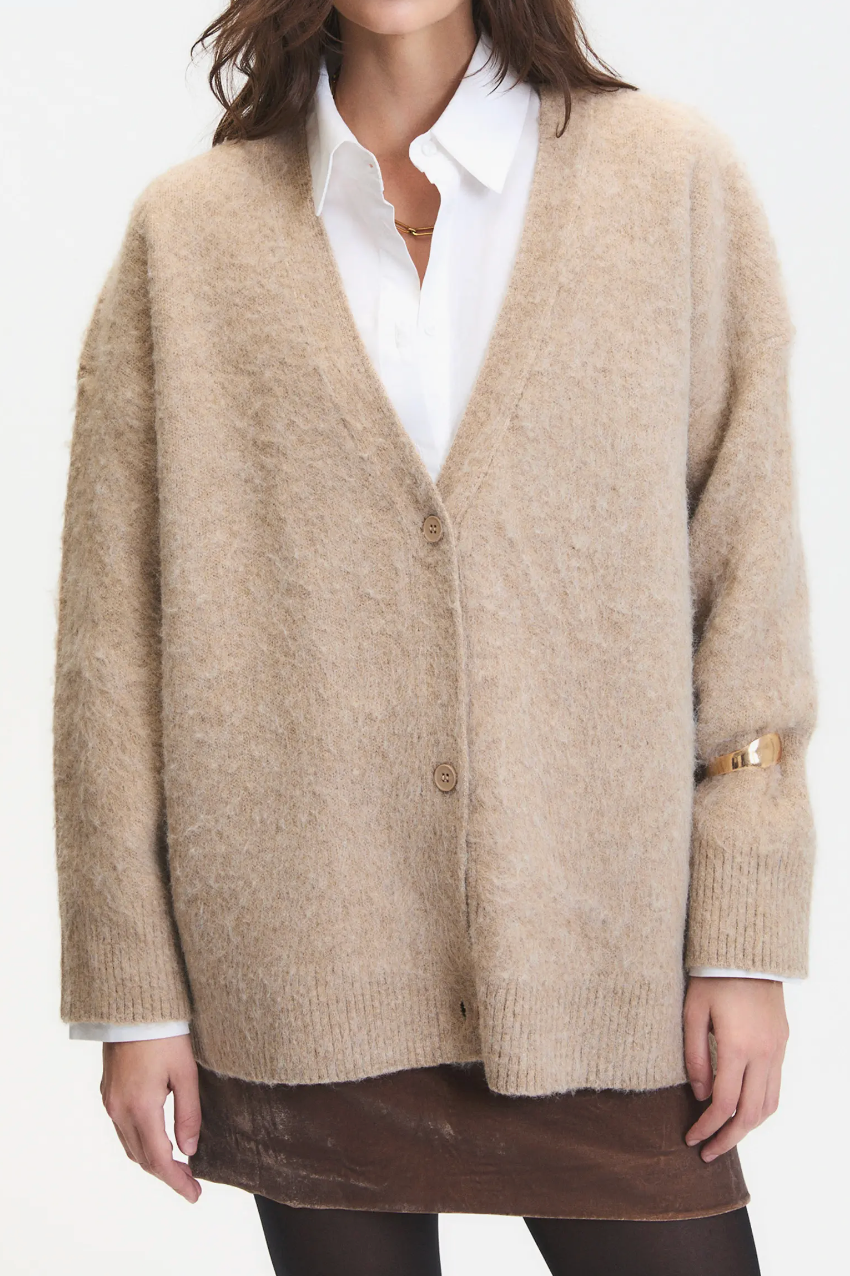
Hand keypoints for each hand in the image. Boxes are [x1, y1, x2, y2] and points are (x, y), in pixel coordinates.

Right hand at [100, 1034, 202, 1201]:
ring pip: (130, 1146)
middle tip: (191, 1184)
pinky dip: (140, 1143)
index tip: (195, 1194)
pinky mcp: (108, 1092)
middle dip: (167, 1175)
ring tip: (178, 1166)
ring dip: (152, 1161)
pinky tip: (156, 1141)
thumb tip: (190, 1150)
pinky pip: (122, 1130)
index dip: (177, 1182)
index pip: (159, 1159)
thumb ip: (189, 1114)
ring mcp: (110, 1102)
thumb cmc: (164, 1034)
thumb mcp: (186, 1073)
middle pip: (142, 1158)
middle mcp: (120, 1109)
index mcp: (141, 1107)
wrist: (133, 1005)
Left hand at [682, 976, 788, 1162]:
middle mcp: (763, 1053)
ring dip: (748, 1127)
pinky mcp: (782, 1043)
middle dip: (728, 1139)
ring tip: (725, 1137)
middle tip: (707, 1153)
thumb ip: (695, 1056)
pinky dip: (761, 1106)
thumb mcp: (692, 1012)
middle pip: (750, 1114)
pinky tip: (743, 1110)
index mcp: (737, 1047)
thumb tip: (700, 1095)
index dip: (706, 1127)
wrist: (746, 950)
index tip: (691, 1139)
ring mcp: (777, 1049)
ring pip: (769, 1105)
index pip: (723, 1103)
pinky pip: (776, 1086)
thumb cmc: (712, 977)